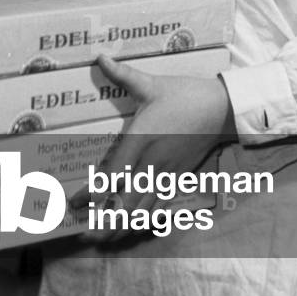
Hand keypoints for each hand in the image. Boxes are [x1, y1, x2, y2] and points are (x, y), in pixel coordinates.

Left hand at [71, 53, 236, 240]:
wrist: (221, 110)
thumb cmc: (184, 95)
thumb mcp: (153, 83)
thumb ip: (124, 74)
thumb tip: (100, 56)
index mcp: (142, 138)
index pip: (113, 173)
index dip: (93, 192)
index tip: (75, 203)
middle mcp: (152, 162)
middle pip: (125, 202)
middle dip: (103, 222)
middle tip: (82, 233)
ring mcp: (166, 174)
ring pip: (141, 211)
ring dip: (119, 228)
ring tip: (99, 239)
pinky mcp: (176, 179)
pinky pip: (157, 208)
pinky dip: (140, 222)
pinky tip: (128, 229)